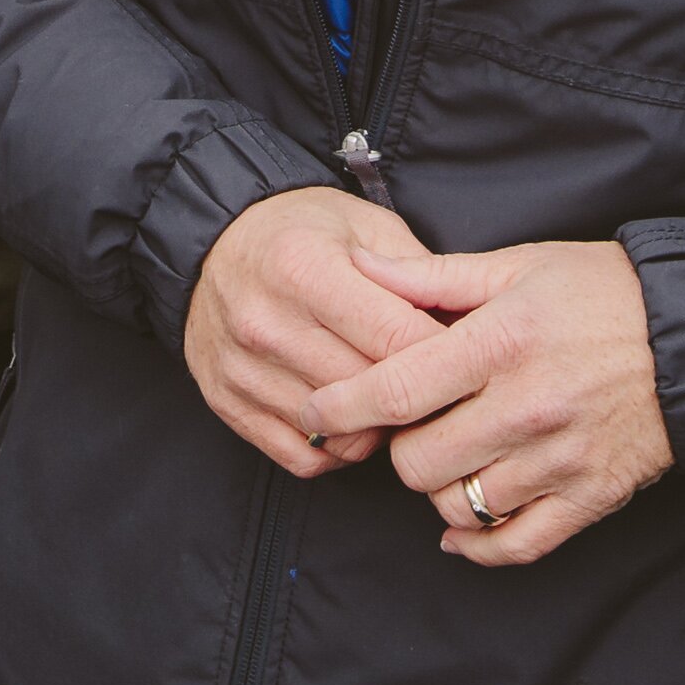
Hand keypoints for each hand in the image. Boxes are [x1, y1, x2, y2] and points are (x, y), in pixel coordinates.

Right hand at [186, 184, 445, 476]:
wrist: (214, 244)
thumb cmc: (301, 232)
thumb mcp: (365, 225)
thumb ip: (418, 274)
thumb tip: (470, 329)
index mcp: (303, 268)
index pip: (397, 339)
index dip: (444, 355)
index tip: (469, 359)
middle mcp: (266, 322)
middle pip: (370, 392)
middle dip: (415, 395)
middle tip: (436, 385)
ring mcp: (242, 369)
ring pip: (340, 435)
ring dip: (377, 426)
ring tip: (389, 397)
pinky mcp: (228, 403)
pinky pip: (304, 458)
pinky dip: (337, 449)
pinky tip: (349, 417)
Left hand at [306, 238, 674, 565]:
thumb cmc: (599, 292)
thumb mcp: (517, 266)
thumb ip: (433, 277)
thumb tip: (361, 268)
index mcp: (501, 342)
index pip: (397, 388)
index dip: (341, 407)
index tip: (314, 412)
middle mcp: (526, 406)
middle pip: (418, 462)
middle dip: (397, 448)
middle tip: (407, 428)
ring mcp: (560, 460)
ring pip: (460, 507)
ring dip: (439, 489)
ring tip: (449, 458)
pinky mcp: (590, 497)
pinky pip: (516, 545)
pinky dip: (478, 545)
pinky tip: (464, 526)